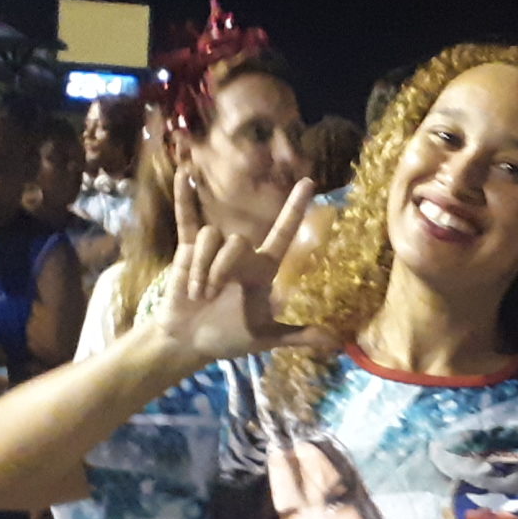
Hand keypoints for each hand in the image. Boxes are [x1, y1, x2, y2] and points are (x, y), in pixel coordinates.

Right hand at [148, 170, 326, 363]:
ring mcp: (214, 250)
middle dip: (220, 270)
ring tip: (197, 293)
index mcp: (262, 269)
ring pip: (211, 237)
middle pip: (236, 241)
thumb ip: (297, 336)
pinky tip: (183, 176)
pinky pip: (188, 220)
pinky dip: (184, 199)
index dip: (295, 208)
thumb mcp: (265, 339)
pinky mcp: (188, 251)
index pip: (283, 232)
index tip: (308, 182)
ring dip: (202, 267)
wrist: (191, 342)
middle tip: (210, 297)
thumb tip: (333, 341)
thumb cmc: (228, 338)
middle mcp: (241, 255)